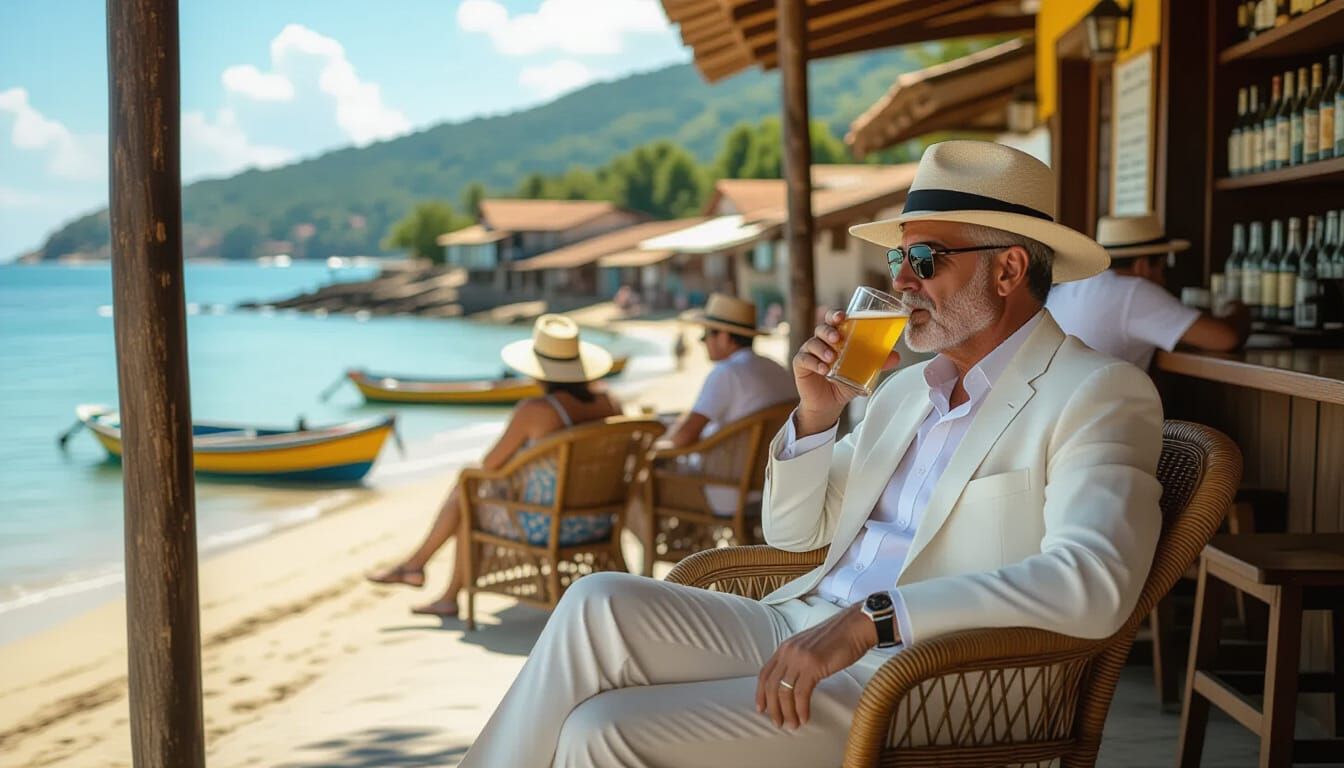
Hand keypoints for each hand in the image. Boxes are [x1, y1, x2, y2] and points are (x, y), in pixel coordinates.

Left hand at [755, 603, 879, 729]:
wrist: (855, 627)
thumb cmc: (838, 638)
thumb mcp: (810, 647)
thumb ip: (798, 660)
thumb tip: (794, 681)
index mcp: (785, 647)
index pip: (765, 673)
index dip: (760, 693)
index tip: (762, 709)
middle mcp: (788, 652)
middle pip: (771, 685)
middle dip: (773, 707)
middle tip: (778, 723)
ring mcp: (799, 658)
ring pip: (784, 692)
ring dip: (787, 712)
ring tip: (793, 725)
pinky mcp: (813, 666)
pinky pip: (801, 693)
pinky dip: (801, 709)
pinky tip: (805, 718)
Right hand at [791, 310, 899, 434]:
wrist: (829, 403)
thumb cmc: (845, 382)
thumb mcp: (863, 372)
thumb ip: (877, 363)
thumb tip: (896, 356)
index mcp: (835, 337)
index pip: (833, 320)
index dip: (835, 315)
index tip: (842, 316)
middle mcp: (821, 341)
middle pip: (821, 328)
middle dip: (829, 330)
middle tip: (837, 338)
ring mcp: (809, 352)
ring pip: (812, 343)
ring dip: (822, 348)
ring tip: (832, 358)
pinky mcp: (800, 365)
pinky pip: (804, 359)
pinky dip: (814, 363)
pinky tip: (823, 370)